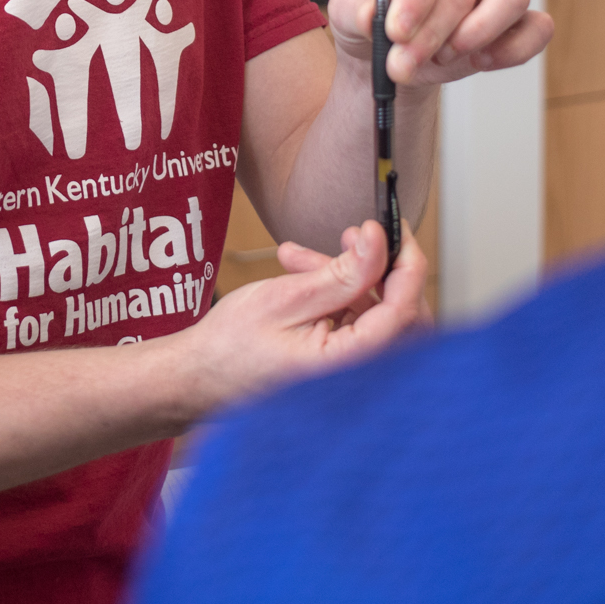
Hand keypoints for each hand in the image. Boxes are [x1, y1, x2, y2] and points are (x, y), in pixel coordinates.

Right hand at [174, 220, 429, 414]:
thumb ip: (340, 273)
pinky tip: (299, 272)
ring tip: (299, 258)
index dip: (405, 262)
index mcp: (350, 364)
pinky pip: (355, 321)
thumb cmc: (232, 346)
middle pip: (401, 314)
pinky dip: (335, 294)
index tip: (392, 227)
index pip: (403, 310)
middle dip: (377, 269)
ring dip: (347, 278)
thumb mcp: (286, 297)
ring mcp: (350, 370)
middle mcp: (359, 373)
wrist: (199, 376)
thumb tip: (380, 240)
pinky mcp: (340, 361)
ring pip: (375, 312)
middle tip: (352, 237)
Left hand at [326, 0, 553, 88]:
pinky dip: (513, 49)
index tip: (396, 30)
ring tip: (441, 57)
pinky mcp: (513, 18)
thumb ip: (354, 11)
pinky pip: (536, 27)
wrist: (389, 52)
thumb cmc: (371, 17)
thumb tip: (372, 16)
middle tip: (402, 63)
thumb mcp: (345, 12)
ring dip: (477, 34)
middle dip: (432, 31)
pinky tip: (479, 62)